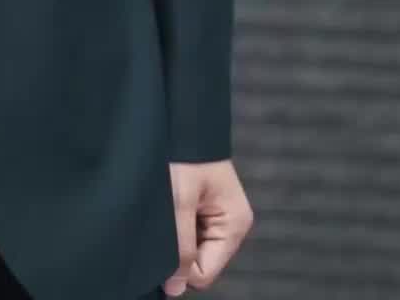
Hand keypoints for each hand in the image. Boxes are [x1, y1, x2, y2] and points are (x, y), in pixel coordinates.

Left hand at [163, 158, 253, 293]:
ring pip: (191, 248)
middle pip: (198, 262)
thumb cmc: (184, 153)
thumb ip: (180, 247)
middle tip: (164, 217)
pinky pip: (188, 231)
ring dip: (175, 234)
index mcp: (234, 224)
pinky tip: (168, 202)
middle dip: (178, 248)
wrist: (181, 116)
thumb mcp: (179, 200)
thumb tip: (175, 289)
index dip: (180, 266)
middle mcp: (230, 224)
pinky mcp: (204, 207)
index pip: (204, 273)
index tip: (164, 239)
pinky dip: (174, 223)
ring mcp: (218, 216)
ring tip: (166, 205)